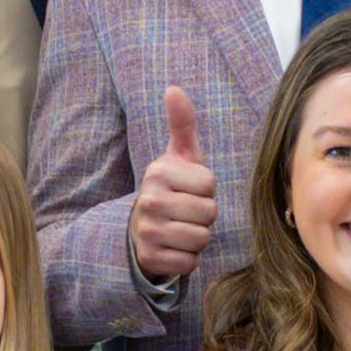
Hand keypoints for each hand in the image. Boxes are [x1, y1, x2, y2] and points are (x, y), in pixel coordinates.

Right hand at [131, 86, 216, 284]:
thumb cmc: (172, 188)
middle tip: (185, 211)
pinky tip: (174, 247)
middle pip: (208, 213)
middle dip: (204, 215)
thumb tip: (173, 88)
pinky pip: (190, 262)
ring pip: (201, 239)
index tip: (189, 189)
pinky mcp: (150, 259)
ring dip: (198, 237)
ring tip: (181, 228)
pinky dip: (187, 258)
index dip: (206, 189)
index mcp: (158, 172)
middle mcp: (149, 201)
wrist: (140, 227)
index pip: (210, 185)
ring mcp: (147, 232)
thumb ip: (182, 123)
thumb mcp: (179, 156)